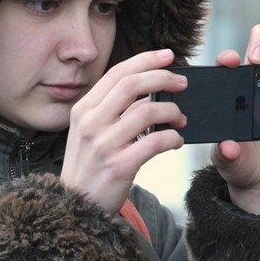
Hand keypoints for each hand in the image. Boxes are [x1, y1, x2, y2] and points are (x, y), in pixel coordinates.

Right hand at [61, 49, 186, 213]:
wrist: (77, 205)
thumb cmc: (88, 166)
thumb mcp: (88, 131)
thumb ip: (110, 109)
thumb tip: (146, 89)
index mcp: (83, 109)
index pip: (117, 73)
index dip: (146, 60)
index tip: (167, 55)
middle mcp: (90, 123)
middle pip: (132, 85)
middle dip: (163, 78)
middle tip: (182, 83)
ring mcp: (104, 144)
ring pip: (147, 111)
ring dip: (172, 111)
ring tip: (180, 118)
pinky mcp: (119, 165)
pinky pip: (155, 142)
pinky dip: (172, 138)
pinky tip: (175, 141)